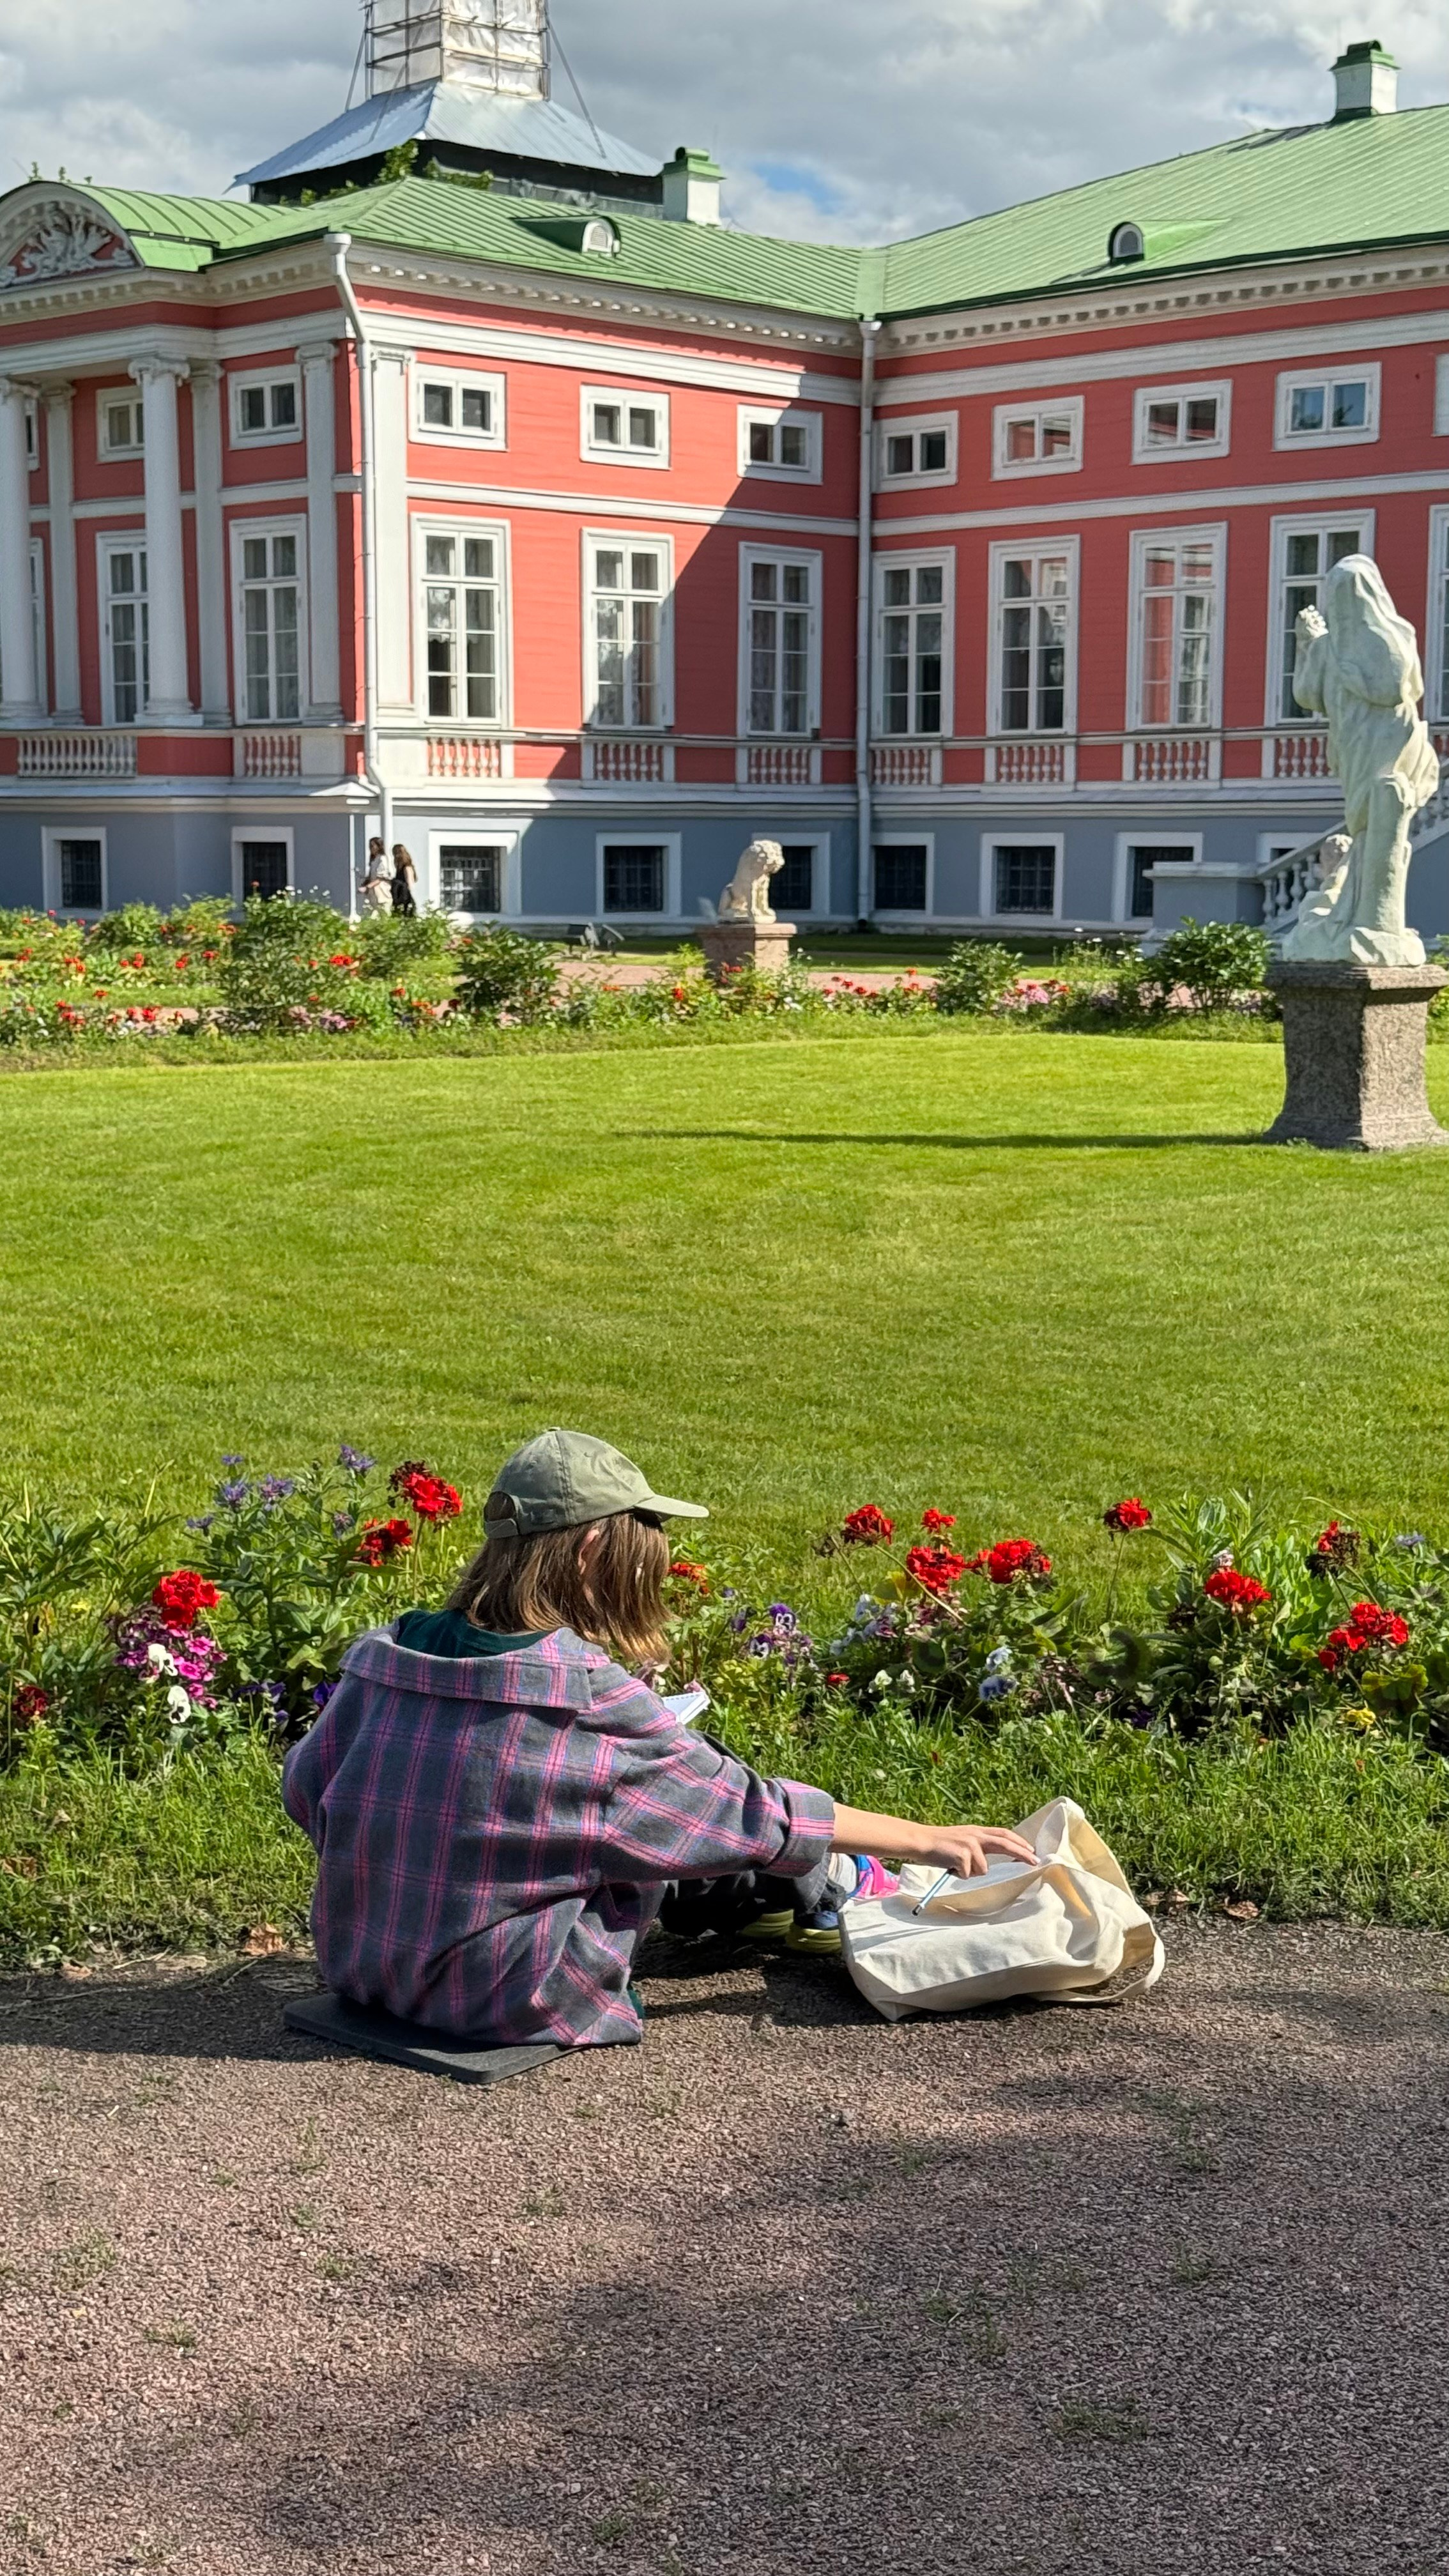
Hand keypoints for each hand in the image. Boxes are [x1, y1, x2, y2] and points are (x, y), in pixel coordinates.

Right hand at [830, 1804, 1037, 1875]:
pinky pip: (967, 1874)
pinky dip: (958, 1875)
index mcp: (976, 1831)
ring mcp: (970, 1843)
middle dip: (1021, 1853)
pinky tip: (948, 1867)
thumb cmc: (938, 1847)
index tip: (1031, 1850)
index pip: (1003, 1834)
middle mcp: (976, 1835)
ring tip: (954, 1866)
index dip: (1018, 1842)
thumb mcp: (960, 1841)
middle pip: (1005, 1843)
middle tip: (1035, 1861)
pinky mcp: (963, 1854)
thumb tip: (988, 1865)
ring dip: (969, 1872)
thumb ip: (976, 1848)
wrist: (919, 1841)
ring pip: (982, 1869)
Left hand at [1296, 604, 1326, 639]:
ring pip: (1320, 618)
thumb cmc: (1300, 632)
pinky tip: (1319, 625)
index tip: (1311, 609)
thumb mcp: (1298, 624)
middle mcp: (1312, 618)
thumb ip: (1300, 618)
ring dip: (1319, 618)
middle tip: (1313, 615)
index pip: (1310, 609)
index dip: (1311, 608)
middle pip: (1315, 613)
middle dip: (1315, 613)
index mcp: (1307, 615)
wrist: (1303, 641)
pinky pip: (1323, 623)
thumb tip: (1301, 612)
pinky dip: (1321, 624)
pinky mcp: (1321, 627)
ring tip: (1316, 621)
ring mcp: (1317, 622)